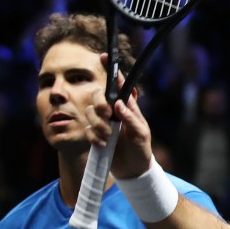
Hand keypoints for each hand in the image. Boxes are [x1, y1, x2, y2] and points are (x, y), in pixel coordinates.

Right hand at [86, 54, 153, 178]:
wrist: (133, 171)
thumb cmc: (141, 150)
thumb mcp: (140, 134)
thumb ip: (131, 118)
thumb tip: (118, 104)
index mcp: (128, 107)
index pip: (120, 85)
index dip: (112, 71)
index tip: (103, 57)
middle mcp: (114, 112)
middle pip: (98, 96)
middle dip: (100, 105)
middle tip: (107, 115)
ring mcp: (104, 123)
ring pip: (90, 113)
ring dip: (98, 125)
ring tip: (108, 137)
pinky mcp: (96, 135)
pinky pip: (88, 129)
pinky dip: (94, 137)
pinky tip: (103, 145)